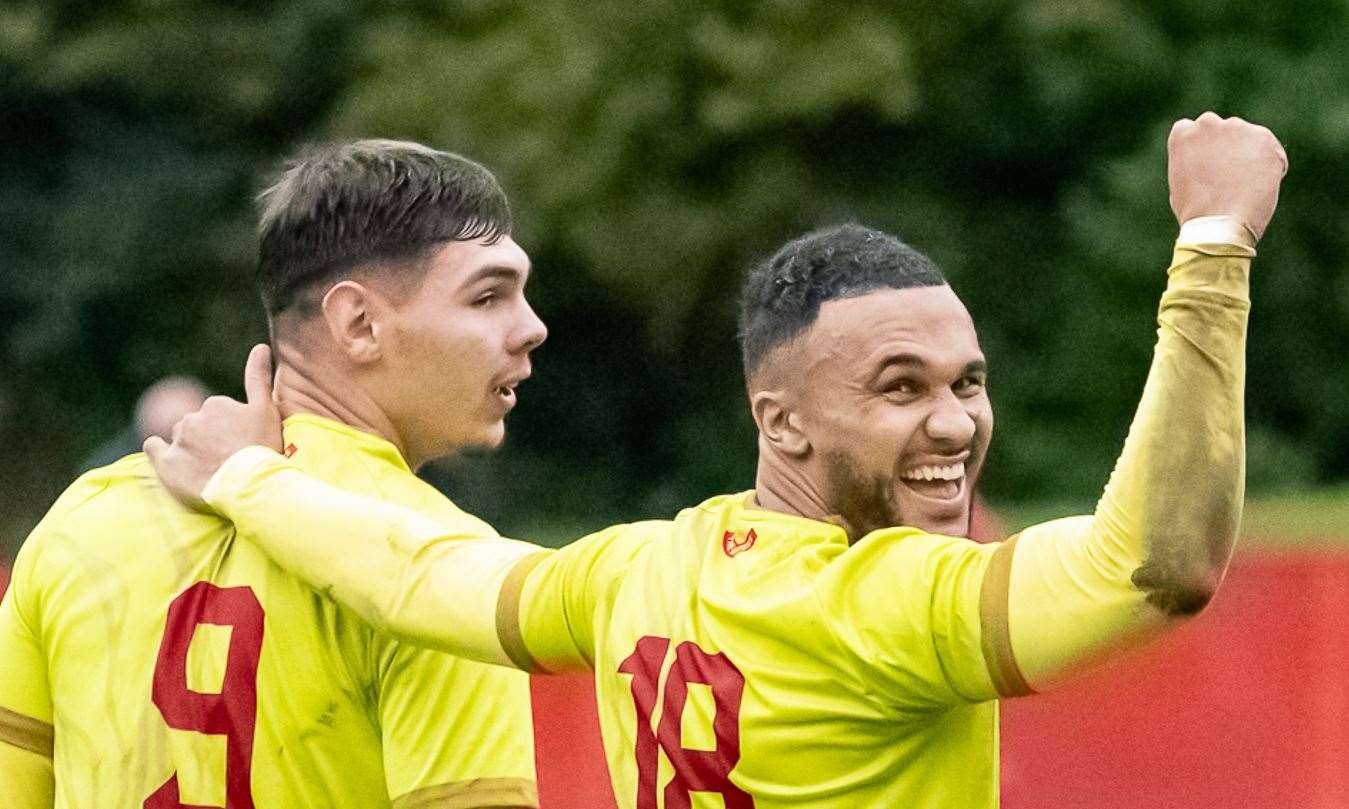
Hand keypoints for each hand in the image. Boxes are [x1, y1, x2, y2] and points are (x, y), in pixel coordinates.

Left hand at [144, 344, 283, 508]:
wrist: (250, 484)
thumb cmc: (262, 447)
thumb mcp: (267, 410)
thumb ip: (259, 377)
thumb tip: (260, 346)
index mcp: (216, 404)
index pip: (216, 414)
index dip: (229, 430)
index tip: (239, 444)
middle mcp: (193, 418)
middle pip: (196, 425)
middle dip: (207, 438)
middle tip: (225, 458)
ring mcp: (178, 440)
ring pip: (179, 437)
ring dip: (189, 447)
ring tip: (207, 468)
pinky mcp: (166, 462)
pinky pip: (153, 447)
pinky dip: (159, 450)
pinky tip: (173, 461)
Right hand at [1168, 112, 1287, 239]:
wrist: (1219, 224)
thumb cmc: (1196, 212)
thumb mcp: (1182, 181)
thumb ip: (1195, 161)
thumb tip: (1210, 160)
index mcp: (1183, 133)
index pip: (1193, 129)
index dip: (1203, 148)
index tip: (1207, 165)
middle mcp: (1208, 123)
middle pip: (1223, 129)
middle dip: (1227, 147)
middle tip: (1229, 176)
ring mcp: (1236, 128)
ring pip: (1248, 138)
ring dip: (1249, 155)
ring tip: (1245, 186)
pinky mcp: (1263, 138)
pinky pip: (1271, 150)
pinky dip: (1270, 166)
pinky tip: (1260, 187)